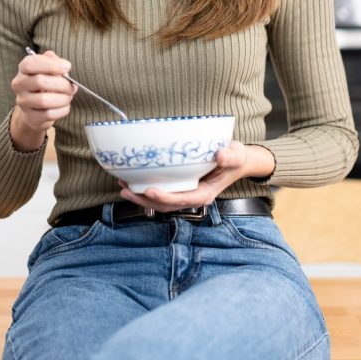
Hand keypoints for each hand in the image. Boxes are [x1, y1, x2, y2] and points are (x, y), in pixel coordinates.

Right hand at [10, 50, 76, 150]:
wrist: (36, 109)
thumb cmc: (45, 84)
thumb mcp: (48, 69)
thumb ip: (54, 62)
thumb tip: (63, 65)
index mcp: (23, 69)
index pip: (30, 64)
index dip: (51, 65)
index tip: (67, 67)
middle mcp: (19, 84)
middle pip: (39, 81)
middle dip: (61, 84)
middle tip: (72, 86)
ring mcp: (23, 102)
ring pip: (43, 100)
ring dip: (63, 98)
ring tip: (69, 96)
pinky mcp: (31, 117)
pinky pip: (49, 114)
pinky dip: (62, 110)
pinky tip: (65, 106)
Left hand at [117, 140, 275, 211]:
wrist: (237, 160)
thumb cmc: (236, 158)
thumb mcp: (237, 155)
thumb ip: (231, 156)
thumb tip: (221, 155)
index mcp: (204, 194)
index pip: (181, 200)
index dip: (164, 198)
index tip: (149, 190)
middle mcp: (192, 197)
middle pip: (165, 205)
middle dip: (144, 200)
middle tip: (125, 190)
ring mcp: (185, 193)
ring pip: (160, 201)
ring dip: (141, 196)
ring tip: (123, 186)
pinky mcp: (180, 187)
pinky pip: (161, 192)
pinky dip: (146, 189)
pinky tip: (132, 180)